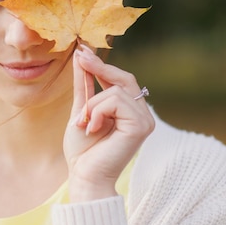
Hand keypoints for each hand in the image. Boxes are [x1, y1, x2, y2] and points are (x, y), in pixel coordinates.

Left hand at [64, 45, 154, 201]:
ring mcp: (145, 121)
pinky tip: (92, 128)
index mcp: (131, 111)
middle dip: (100, 68)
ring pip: (115, 91)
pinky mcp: (141, 127)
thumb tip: (82, 56)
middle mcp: (143, 114)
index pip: (121, 79)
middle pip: (124, 78)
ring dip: (92, 105)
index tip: (82, 50)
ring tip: (84, 122)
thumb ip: (85, 85)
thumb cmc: (82, 148)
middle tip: (80, 57)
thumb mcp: (81, 109)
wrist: (83, 174)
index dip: (102, 65)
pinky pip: (115, 102)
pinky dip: (97, 112)